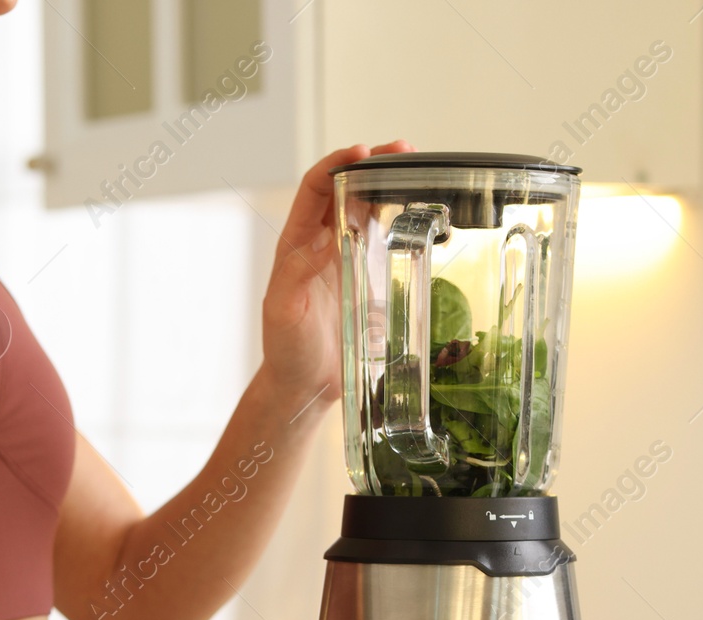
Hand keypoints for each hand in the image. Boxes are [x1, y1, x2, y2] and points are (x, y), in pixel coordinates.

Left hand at [258, 140, 413, 412]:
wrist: (304, 385)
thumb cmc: (286, 349)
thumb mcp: (283, 310)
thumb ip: (297, 274)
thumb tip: (321, 240)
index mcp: (297, 244)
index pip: (314, 189)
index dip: (336, 164)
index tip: (361, 153)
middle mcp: (321, 244)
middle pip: (345, 189)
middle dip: (371, 164)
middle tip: (402, 152)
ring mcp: (345, 259)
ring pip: (366, 209)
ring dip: (388, 186)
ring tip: (416, 169)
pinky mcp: (365, 279)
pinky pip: (383, 241)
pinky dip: (400, 220)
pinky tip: (419, 213)